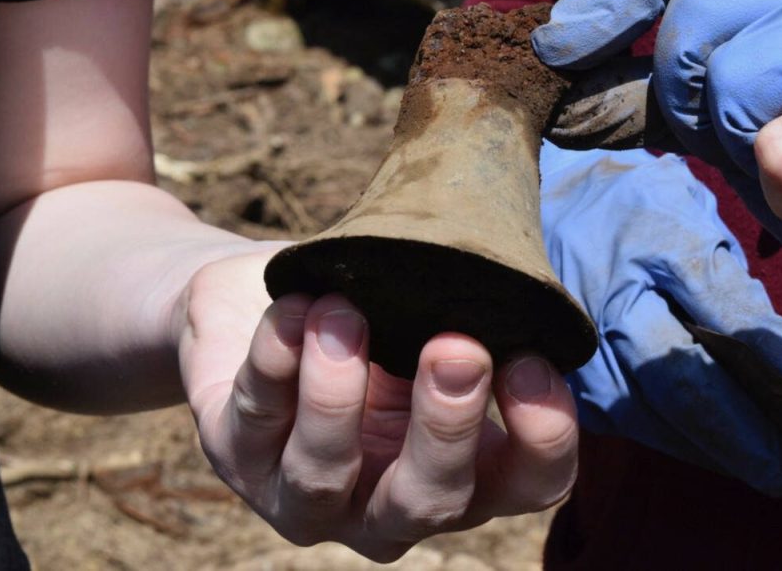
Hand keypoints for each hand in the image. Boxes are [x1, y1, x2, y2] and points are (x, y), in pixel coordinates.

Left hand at [176, 249, 577, 560]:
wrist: (263, 302)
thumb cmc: (375, 310)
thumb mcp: (431, 312)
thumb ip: (467, 311)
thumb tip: (505, 280)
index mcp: (465, 470)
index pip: (531, 484)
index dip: (544, 436)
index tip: (531, 360)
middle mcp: (389, 501)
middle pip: (431, 500)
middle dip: (446, 426)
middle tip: (457, 346)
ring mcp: (307, 494)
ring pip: (322, 476)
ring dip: (337, 394)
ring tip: (343, 313)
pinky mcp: (236, 457)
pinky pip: (254, 414)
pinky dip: (274, 357)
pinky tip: (294, 307)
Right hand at [540, 142, 781, 494]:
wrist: (530, 201)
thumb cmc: (624, 201)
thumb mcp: (686, 208)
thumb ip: (728, 276)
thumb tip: (777, 358)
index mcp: (655, 237)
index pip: (736, 324)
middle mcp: (610, 292)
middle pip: (687, 385)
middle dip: (747, 437)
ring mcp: (574, 337)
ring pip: (651, 417)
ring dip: (711, 447)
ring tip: (761, 463)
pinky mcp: (554, 369)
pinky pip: (617, 419)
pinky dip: (667, 436)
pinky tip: (702, 444)